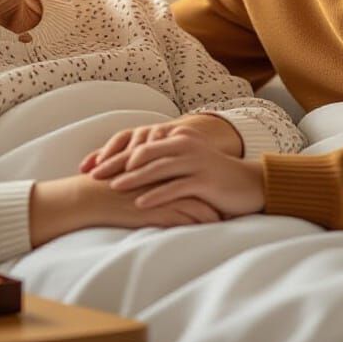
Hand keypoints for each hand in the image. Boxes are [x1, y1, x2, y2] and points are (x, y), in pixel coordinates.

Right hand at [29, 173, 220, 246]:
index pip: (189, 168)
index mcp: (156, 165)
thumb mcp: (127, 175)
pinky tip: (209, 228)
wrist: (86, 197)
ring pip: (196, 201)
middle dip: (215, 194)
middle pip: (198, 183)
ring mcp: (160, 193)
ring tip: (224, 219)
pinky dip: (198, 223)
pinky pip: (184, 217)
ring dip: (211, 211)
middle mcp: (162, 177)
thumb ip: (144, 175)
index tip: (217, 187)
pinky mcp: (156, 210)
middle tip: (230, 202)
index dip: (204, 177)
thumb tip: (159, 180)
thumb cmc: (102, 189)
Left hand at [80, 113, 242, 179]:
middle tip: (95, 176)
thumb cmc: (213, 177)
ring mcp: (196, 162)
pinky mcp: (205, 180)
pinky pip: (176, 187)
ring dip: (134, 179)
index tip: (93, 166)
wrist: (249, 184)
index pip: (139, 143)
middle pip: (144, 153)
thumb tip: (130, 167)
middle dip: (117, 164)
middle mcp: (185, 145)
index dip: (115, 154)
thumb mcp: (187, 162)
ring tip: (114, 187)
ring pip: (158, 168)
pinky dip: (157, 195)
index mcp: (178, 138)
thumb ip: (164, 160)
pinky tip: (141, 204)